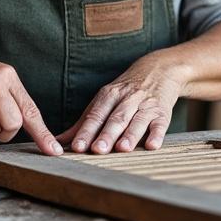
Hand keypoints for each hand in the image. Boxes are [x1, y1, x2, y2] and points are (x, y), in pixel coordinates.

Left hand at [57, 56, 185, 153]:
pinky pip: (160, 124)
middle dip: (106, 135)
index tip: (77, 146)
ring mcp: (146, 105)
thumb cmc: (126, 91)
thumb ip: (83, 123)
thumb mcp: (104, 100)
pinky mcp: (162, 112)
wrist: (159, 70)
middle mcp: (127, 99)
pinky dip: (157, 135)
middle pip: (115, 118)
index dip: (86, 131)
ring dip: (130, 135)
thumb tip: (58, 142)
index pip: (95, 115)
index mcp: (109, 95)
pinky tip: (152, 145)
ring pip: (137, 121)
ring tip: (122, 148)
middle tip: (97, 150)